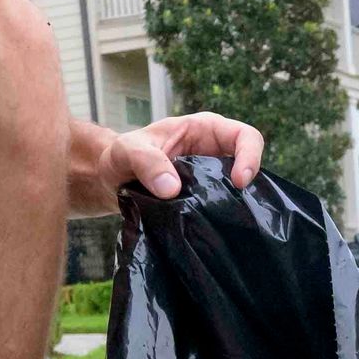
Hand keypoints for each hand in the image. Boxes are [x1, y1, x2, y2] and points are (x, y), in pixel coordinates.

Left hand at [69, 111, 264, 210]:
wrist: (109, 181)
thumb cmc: (119, 156)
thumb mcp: (127, 151)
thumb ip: (147, 162)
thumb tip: (172, 189)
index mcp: (204, 129)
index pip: (244, 136)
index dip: (250, 157)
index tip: (239, 182)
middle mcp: (213, 152)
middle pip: (249, 165)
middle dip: (247, 186)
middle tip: (233, 208)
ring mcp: (210, 179)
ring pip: (238, 192)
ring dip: (234, 205)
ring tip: (223, 220)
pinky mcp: (203, 201)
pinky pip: (221, 209)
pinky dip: (219, 218)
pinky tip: (210, 229)